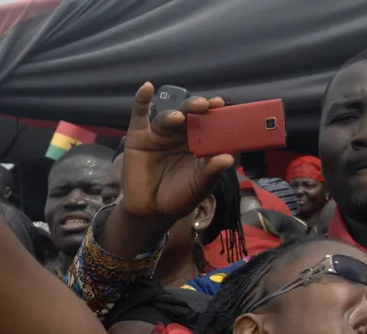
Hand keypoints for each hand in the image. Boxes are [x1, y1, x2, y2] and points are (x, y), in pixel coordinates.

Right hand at [119, 83, 234, 224]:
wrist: (151, 212)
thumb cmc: (179, 197)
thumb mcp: (199, 187)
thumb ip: (211, 172)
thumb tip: (228, 158)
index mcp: (199, 143)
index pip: (209, 124)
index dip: (217, 115)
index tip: (224, 106)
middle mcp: (180, 135)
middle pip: (190, 116)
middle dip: (198, 109)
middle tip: (207, 105)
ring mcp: (159, 135)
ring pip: (168, 117)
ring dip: (175, 114)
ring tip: (181, 117)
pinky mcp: (138, 137)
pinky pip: (139, 115)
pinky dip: (142, 100)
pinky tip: (147, 88)